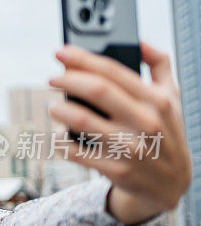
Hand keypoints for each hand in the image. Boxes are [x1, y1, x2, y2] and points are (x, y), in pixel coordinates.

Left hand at [47, 43, 190, 225]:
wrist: (171, 185)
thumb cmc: (165, 132)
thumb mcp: (172, 98)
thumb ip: (160, 65)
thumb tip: (139, 40)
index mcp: (156, 100)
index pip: (113, 71)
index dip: (82, 58)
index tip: (60, 52)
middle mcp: (145, 122)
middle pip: (96, 90)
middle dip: (66, 79)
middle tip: (51, 78)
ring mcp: (129, 148)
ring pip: (81, 121)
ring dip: (59, 110)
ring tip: (54, 106)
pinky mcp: (115, 170)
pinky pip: (76, 152)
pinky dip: (61, 141)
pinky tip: (59, 134)